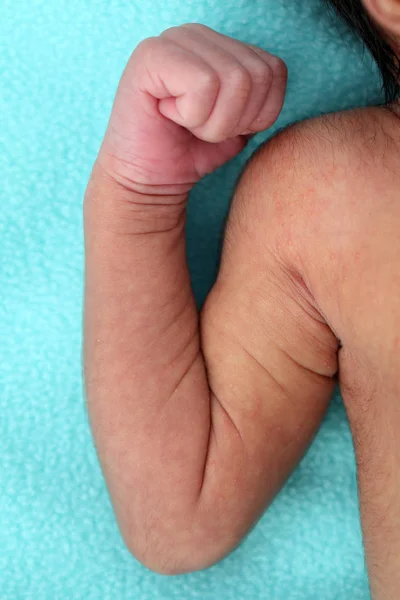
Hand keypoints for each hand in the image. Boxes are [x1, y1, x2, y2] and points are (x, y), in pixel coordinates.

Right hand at [97, 23, 286, 195]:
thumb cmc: (190, 153)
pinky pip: (203, 83)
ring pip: (234, 80)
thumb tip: (274, 79)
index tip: (222, 127)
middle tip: (201, 129)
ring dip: (212, 121)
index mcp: (222, 46)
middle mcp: (198, 34)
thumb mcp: (239, 126)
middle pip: (256, 76)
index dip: (256, 115)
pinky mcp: (151, 54)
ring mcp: (174, 39)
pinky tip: (170, 115)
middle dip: (234, 121)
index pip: (274, 71)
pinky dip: (193, 115)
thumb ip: (261, 100)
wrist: (148, 181)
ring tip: (186, 123)